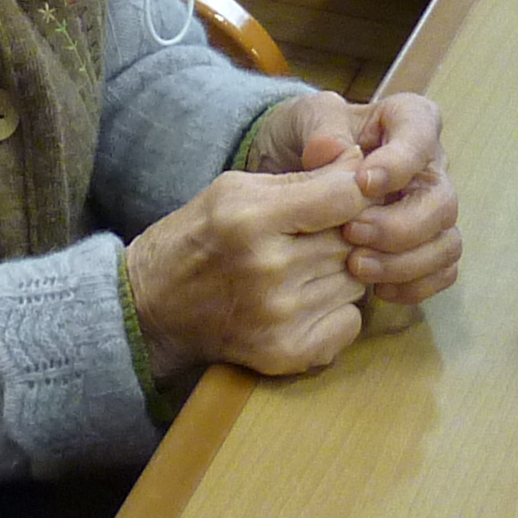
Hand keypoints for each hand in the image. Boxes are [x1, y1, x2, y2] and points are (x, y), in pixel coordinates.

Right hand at [125, 160, 371, 376]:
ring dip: (338, 272)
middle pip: (353, 240)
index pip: (346, 198)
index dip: (354, 192)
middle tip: (311, 236)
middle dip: (343, 233)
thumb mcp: (235, 189)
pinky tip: (303, 300)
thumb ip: (304, 177)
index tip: (344, 195)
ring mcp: (280, 316)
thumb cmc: (197, 238)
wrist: (153, 307)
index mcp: (251, 218)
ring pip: (356, 281)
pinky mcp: (287, 352)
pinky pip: (350, 322)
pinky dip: (336, 311)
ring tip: (299, 268)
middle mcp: (268, 269)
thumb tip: (364, 164)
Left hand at [243, 89, 461, 305]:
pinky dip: (414, 286)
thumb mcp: (301, 118)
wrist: (289, 174)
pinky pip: (441, 272)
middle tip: (351, 233)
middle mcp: (429, 168)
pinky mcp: (425, 246)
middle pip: (442, 201)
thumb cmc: (303, 138)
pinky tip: (376, 289)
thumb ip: (318, 126)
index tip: (364, 183)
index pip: (424, 134)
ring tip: (356, 267)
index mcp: (408, 121)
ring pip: (446, 242)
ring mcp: (431, 210)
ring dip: (405, 262)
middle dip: (399, 226)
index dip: (400, 163)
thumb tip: (330, 151)